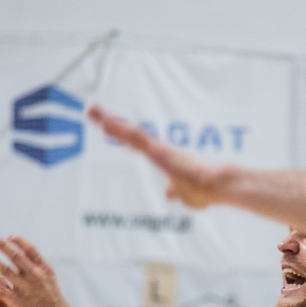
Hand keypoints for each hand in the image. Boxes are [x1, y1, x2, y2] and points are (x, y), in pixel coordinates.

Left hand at [0, 235, 73, 306]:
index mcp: (44, 270)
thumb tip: (27, 260)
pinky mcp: (20, 303)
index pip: (31, 251)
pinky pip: (3, 293)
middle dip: (3, 246)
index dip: (20, 242)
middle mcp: (35, 276)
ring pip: (6, 271)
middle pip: (16, 257)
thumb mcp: (51, 281)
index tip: (10, 236)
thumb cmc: (55, 302)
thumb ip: (39, 270)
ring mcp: (27, 289)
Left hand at [87, 105, 233, 208]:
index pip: (139, 145)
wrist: (214, 186)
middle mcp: (159, 150)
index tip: (112, 128)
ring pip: (129, 132)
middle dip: (112, 124)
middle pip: (130, 134)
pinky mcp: (157, 150)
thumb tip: (170, 195)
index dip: (125, 136)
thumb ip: (176, 192)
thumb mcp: (184, 195)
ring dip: (109, 121)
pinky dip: (119, 129)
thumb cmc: (203, 191)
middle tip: (94, 112)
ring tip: (92, 111)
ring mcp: (157, 149)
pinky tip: (104, 122)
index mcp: (164, 159)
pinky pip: (134, 137)